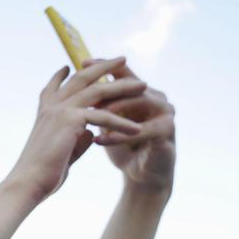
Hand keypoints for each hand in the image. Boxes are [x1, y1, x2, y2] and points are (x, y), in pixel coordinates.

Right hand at [6, 57, 145, 201]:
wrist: (29, 182)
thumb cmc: (42, 173)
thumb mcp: (62, 150)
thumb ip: (77, 138)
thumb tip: (91, 133)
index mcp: (45, 112)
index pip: (53, 87)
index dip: (60, 76)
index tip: (69, 66)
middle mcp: (51, 106)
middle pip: (81, 78)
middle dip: (103, 66)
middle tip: (122, 59)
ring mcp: (60, 110)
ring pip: (97, 91)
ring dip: (122, 87)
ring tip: (142, 85)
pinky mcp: (70, 119)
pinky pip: (103, 116)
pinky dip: (121, 123)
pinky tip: (137, 129)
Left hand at [89, 59, 175, 192]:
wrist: (141, 176)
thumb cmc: (122, 148)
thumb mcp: (106, 122)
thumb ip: (97, 105)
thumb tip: (70, 85)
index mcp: (141, 92)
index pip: (122, 73)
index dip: (103, 66)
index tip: (81, 62)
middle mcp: (156, 97)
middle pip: (130, 85)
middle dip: (106, 88)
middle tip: (84, 91)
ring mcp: (165, 112)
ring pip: (138, 103)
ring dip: (112, 110)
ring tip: (90, 117)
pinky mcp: (168, 131)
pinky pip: (141, 130)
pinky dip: (118, 136)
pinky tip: (99, 141)